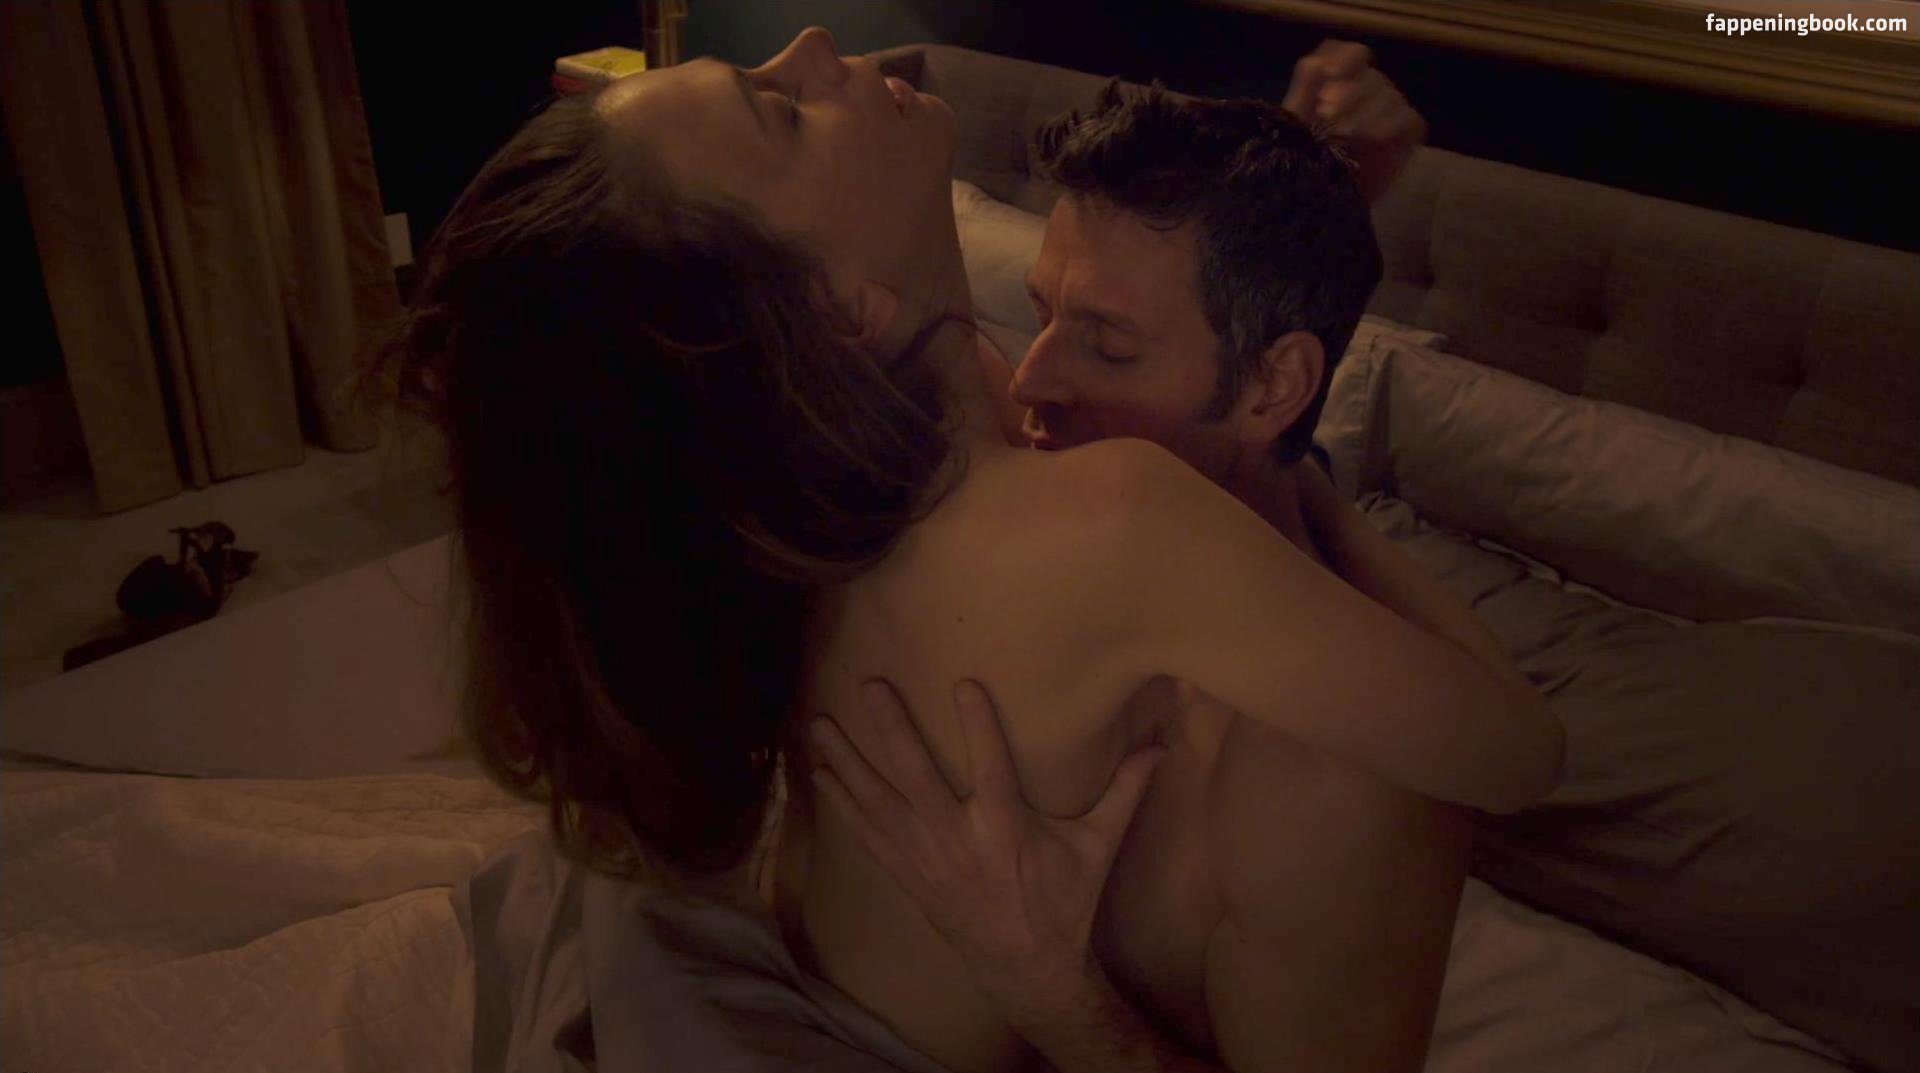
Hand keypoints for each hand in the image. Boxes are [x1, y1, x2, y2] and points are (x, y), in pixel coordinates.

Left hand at [807, 679, 1165, 1009]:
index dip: (977, 724)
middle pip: (915, 777)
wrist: (1026, 968)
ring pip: (877, 803)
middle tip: (869, 685)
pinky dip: (842, 803)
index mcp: (1005, 829)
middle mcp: (957, 841)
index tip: (962, 682)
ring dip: (846, 762)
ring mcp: (925, 859)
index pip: (990, 766)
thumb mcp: (1097, 848)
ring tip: (818, 724)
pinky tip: (820, 774)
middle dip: (890, 730)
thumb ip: (1124, 792)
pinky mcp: (907, 875)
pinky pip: (866, 834)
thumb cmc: (1063, 903)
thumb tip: (1161, 747)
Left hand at [1283, 40, 1426, 201]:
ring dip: (1364, 113)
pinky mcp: (1407, 133)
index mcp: (1341, 81)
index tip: (1327, 76)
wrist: (1319, 201)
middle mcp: (1369, 89)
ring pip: (1388, 96)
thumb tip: (1318, 63)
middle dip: (1348, 93)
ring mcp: (1391, 109)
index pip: (1349, 53)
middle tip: (1326, 115)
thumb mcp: (1294, 123)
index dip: (1342, 59)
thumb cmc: (1303, 160)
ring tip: (1342, 134)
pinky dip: (1391, 125)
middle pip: (1369, 76)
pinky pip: (1409, 119)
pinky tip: (1372, 139)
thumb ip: (1303, 89)